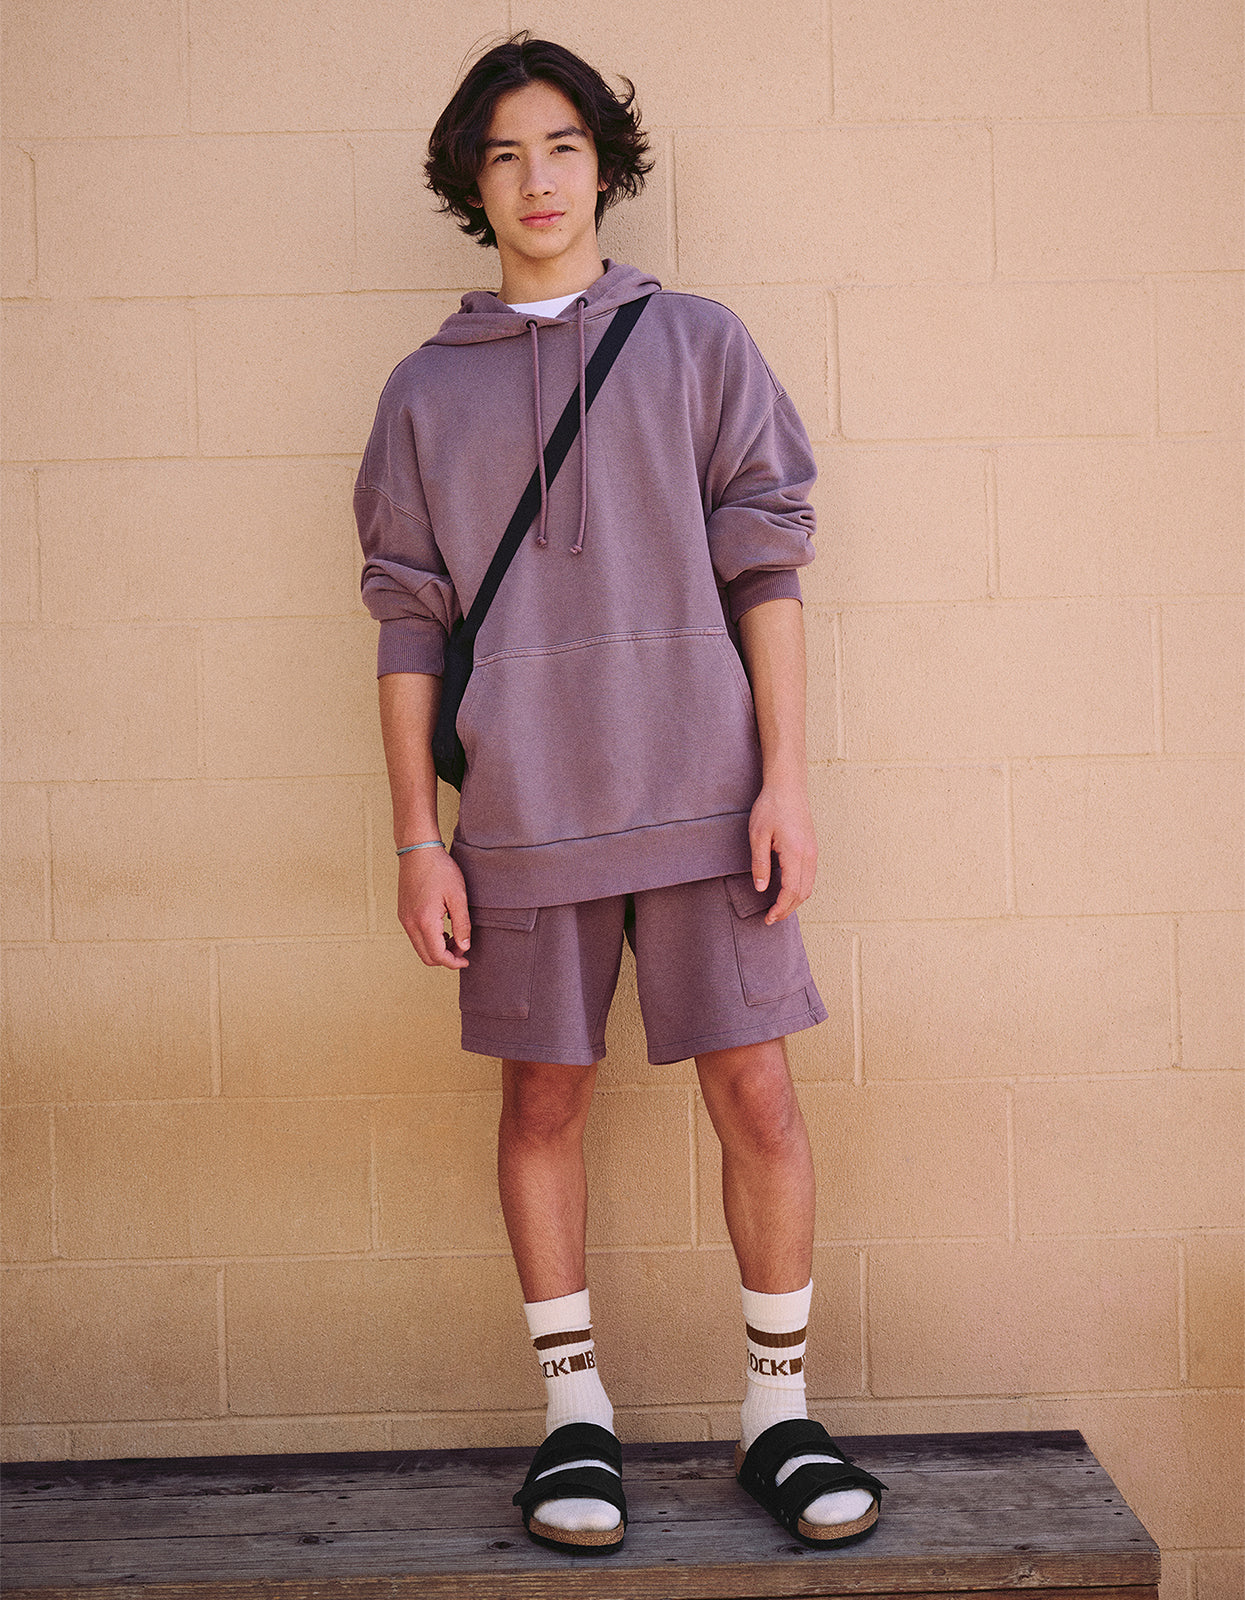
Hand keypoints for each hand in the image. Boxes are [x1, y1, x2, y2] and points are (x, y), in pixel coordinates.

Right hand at [397, 848, 471, 968]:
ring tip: (455, 936)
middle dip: (446, 958)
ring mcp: (404, 919)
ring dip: (437, 949)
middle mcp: (410, 924)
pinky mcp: (403, 914)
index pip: (438, 956)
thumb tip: (464, 947)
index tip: (466, 959)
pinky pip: (415, 936)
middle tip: (462, 947)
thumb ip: (462, 924)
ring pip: (420, 948)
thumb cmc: (440, 870)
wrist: (418, 850)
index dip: (454, 962)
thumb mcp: (458, 896)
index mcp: (425, 921)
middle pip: (427, 957)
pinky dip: (429, 939)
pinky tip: (443, 927)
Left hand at [748, 778, 817, 924]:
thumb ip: (760, 864)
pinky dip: (800, 889)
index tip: (769, 918)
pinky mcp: (812, 848)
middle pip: (803, 893)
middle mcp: (809, 855)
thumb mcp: (757, 835)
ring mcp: (813, 851)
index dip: (781, 908)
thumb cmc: (770, 807)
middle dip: (788, 909)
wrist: (787, 786)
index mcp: (795, 852)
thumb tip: (762, 888)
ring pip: (809, 886)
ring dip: (795, 901)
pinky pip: (809, 876)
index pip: (791, 890)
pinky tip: (787, 891)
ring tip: (778, 908)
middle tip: (771, 919)